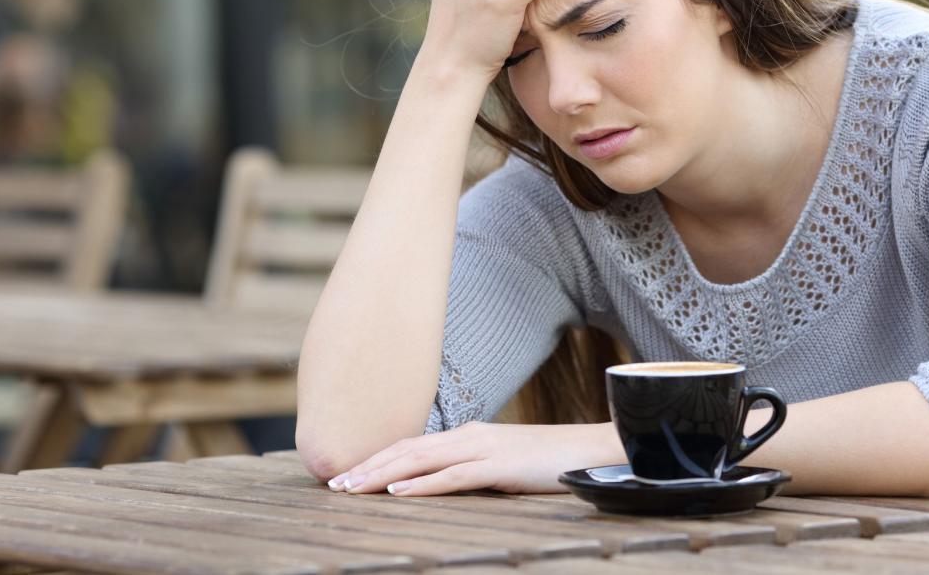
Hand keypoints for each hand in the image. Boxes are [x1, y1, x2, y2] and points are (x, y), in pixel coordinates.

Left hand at [325, 420, 624, 495]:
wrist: (596, 449)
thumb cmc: (552, 462)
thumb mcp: (505, 468)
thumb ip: (474, 472)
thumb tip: (446, 486)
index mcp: (470, 436)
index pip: (413, 445)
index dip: (377, 458)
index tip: (347, 473)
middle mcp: (471, 436)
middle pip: (407, 448)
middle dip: (367, 465)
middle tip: (333, 482)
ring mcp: (485, 448)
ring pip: (421, 459)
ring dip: (382, 474)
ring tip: (351, 488)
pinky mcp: (500, 466)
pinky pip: (454, 475)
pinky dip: (423, 483)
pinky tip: (399, 491)